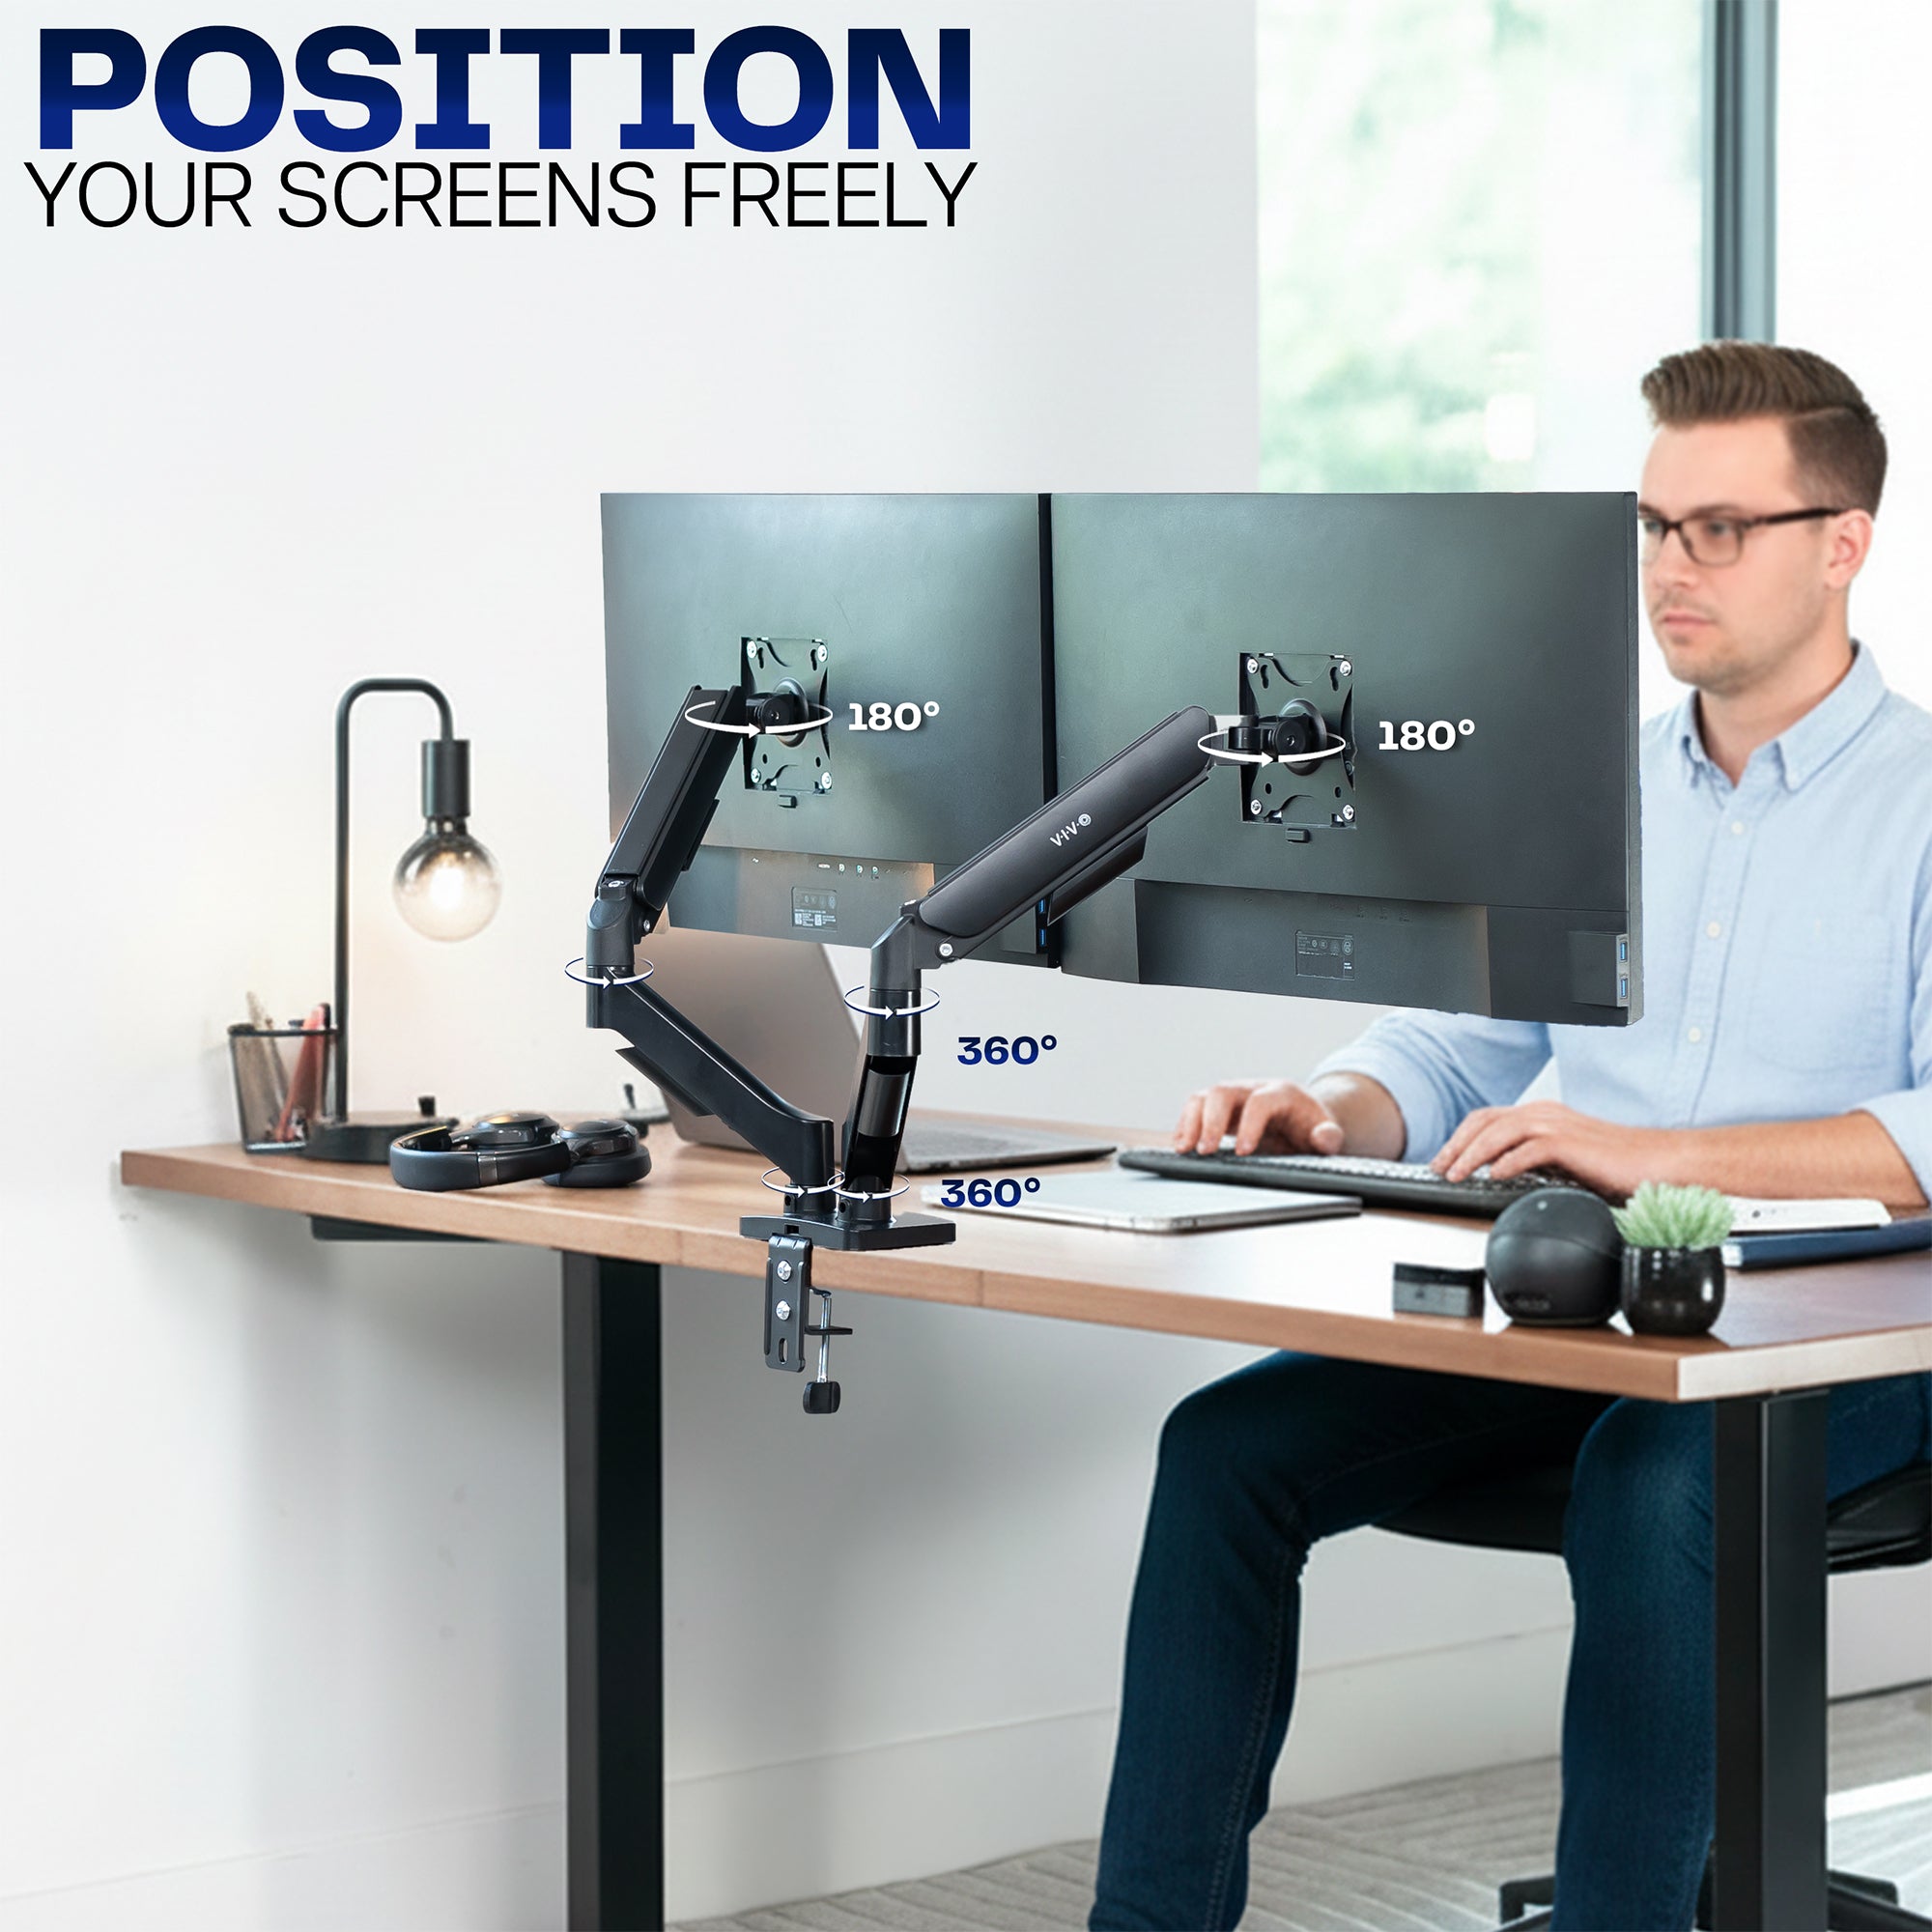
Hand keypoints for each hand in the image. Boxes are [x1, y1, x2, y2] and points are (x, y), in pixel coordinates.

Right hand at [1173, 1079, 1345, 1156]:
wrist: (1304, 1119)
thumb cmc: (1312, 1129)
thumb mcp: (1327, 1134)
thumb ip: (1328, 1137)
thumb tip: (1324, 1137)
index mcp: (1282, 1093)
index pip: (1260, 1102)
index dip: (1249, 1125)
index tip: (1243, 1152)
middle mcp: (1253, 1089)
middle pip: (1223, 1091)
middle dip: (1210, 1121)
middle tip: (1205, 1151)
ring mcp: (1234, 1097)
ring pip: (1203, 1097)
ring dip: (1190, 1121)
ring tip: (1184, 1149)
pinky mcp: (1220, 1109)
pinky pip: (1195, 1109)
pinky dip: (1185, 1126)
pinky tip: (1182, 1146)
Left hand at [1431, 1102, 1671, 1197]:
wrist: (1662, 1163)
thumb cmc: (1621, 1167)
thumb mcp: (1567, 1161)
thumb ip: (1537, 1162)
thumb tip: (1501, 1176)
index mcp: (1543, 1115)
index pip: (1488, 1119)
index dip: (1461, 1137)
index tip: (1443, 1159)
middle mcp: (1546, 1113)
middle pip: (1485, 1121)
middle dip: (1456, 1145)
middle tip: (1437, 1168)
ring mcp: (1558, 1125)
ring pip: (1499, 1132)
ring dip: (1472, 1155)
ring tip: (1456, 1175)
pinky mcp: (1571, 1143)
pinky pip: (1529, 1149)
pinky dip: (1506, 1162)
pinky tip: (1493, 1177)